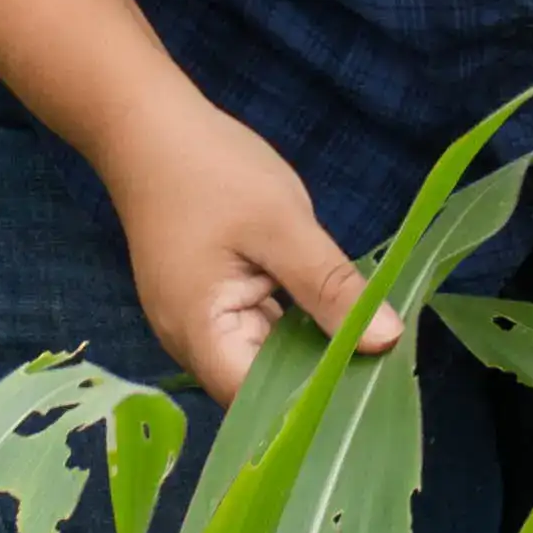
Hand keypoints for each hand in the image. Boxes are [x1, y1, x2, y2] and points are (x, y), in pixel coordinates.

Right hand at [101, 80, 386, 409]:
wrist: (144, 124)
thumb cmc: (209, 169)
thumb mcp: (282, 225)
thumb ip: (331, 288)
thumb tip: (387, 342)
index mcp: (201, 334)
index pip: (260, 405)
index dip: (314, 408)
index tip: (373, 395)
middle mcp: (190, 343)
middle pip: (261, 390)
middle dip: (320, 384)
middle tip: (389, 374)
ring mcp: (196, 323)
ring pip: (262, 361)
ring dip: (310, 355)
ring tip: (374, 356)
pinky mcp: (208, 301)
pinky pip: (255, 332)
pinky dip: (293, 329)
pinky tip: (336, 321)